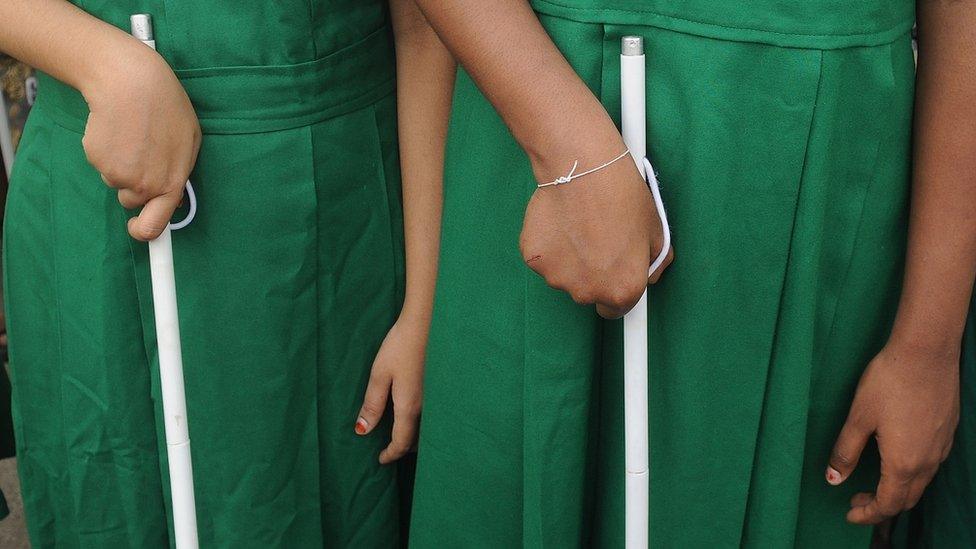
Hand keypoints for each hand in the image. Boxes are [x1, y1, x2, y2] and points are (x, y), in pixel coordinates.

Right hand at [81, 40, 200, 240]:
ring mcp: (117, 174)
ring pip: (115, 180)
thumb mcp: (189, 141)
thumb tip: (173, 198)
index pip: (154, 227)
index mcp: (171, 183)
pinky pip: (101, 163)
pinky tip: (116, 128)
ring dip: (121, 164)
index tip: (140, 235)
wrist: (132, 82)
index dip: (146, 236)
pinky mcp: (96, 159)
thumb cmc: (166, 106)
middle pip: (131, 201)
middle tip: (140, 155)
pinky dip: (106, 150)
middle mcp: (144, 185)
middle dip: (132, 186)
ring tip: (132, 134)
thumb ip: (180, 173)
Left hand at [355, 315, 426, 463]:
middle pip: (419, 439)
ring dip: (418, 437)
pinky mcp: (443, 388)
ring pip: (429, 429)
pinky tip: (420, 414)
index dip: (391, 454)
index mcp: (409, 407)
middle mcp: (428, 407)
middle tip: (391, 450)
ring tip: (404, 436)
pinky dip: (426, 423)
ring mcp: (438, 398)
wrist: (431, 321)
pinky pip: (435, 416)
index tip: (381, 460)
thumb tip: (362, 431)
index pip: (401, 442)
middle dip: (405, 448)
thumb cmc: (401, 345)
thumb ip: (372, 404)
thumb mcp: (379, 374)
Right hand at [520, 142, 672, 318]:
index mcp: (622, 290)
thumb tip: (649, 275)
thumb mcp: (657, 231)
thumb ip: (655, 263)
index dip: (616, 290)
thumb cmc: (623, 197)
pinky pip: (543, 258)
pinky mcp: (533, 259)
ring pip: (563, 275)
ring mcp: (557, 277)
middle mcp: (588, 292)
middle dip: (592, 273)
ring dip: (569, 258)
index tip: (614, 274)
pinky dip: (549, 245)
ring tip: (578, 224)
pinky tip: (559, 220)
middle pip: (588, 293)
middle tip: (597, 238)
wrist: (584, 169)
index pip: (616, 310)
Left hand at [827, 342, 959, 523]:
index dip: (867, 514)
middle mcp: (928, 461)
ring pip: (920, 483)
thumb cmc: (889, 382)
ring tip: (871, 484)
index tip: (849, 513)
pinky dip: (910, 475)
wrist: (926, 352)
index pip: (888, 504)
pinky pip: (930, 466)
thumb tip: (833, 479)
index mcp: (904, 463)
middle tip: (855, 500)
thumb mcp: (858, 417)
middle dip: (880, 506)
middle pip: (906, 499)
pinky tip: (894, 461)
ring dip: (896, 491)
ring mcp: (941, 447)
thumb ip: (845, 451)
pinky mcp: (946, 433)